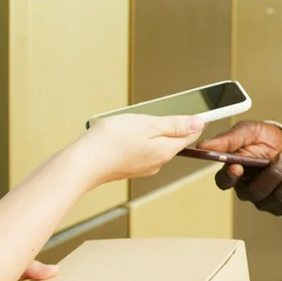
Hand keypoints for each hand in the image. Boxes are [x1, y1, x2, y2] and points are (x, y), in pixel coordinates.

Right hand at [76, 113, 204, 186]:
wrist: (82, 164)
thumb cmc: (112, 141)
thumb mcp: (148, 124)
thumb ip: (175, 124)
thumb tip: (199, 123)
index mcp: (166, 151)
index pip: (190, 136)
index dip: (194, 122)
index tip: (197, 111)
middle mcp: (157, 162)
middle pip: (172, 140)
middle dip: (168, 126)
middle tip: (155, 114)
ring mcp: (142, 168)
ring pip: (155, 145)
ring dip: (149, 133)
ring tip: (132, 124)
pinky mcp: (128, 169)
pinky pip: (140, 151)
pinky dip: (136, 141)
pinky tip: (122, 135)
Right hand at [199, 121, 281, 215]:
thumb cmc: (264, 139)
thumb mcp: (247, 131)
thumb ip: (228, 139)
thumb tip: (204, 146)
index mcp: (233, 173)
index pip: (224, 182)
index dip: (229, 177)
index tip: (237, 167)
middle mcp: (248, 190)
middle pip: (258, 191)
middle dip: (275, 172)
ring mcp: (267, 200)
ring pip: (280, 195)